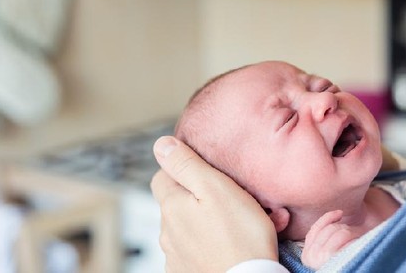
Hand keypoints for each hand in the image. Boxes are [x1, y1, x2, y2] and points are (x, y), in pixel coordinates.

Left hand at [151, 136, 277, 271]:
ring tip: (244, 222)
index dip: (184, 170)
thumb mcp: (216, 188)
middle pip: (178, 203)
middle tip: (235, 198)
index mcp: (172, 206)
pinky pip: (198, 250)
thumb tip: (161, 145)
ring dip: (210, 221)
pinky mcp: (188, 272)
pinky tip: (235, 243)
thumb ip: (187, 164)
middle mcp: (167, 232)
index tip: (209, 173)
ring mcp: (176, 256)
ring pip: (191, 227)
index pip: (162, 176)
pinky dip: (212, 244)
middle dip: (201, 198)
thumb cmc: (240, 236)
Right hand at [301, 210, 355, 268]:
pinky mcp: (335, 258)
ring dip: (353, 233)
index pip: (316, 229)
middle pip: (330, 229)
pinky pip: (348, 239)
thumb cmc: (342, 264)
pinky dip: (357, 239)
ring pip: (340, 232)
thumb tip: (338, 213)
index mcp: (307, 255)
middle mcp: (311, 256)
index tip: (340, 213)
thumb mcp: (326, 252)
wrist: (355, 271)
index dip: (328, 218)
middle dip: (346, 227)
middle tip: (357, 233)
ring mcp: (322, 258)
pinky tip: (360, 244)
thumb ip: (324, 237)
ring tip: (359, 240)